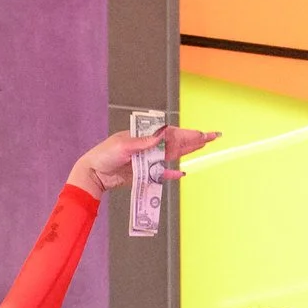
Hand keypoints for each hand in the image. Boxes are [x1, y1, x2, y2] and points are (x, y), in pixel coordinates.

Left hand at [68, 125, 217, 197]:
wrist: (94, 173)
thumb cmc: (105, 155)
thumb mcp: (123, 146)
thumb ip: (143, 143)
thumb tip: (161, 135)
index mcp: (145, 136)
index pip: (171, 134)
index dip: (188, 134)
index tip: (203, 134)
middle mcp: (149, 146)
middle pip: (176, 142)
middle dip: (194, 139)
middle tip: (213, 136)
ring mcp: (148, 160)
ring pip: (173, 155)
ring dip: (187, 151)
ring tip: (204, 146)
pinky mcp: (145, 173)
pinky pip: (162, 173)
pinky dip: (171, 173)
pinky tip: (182, 172)